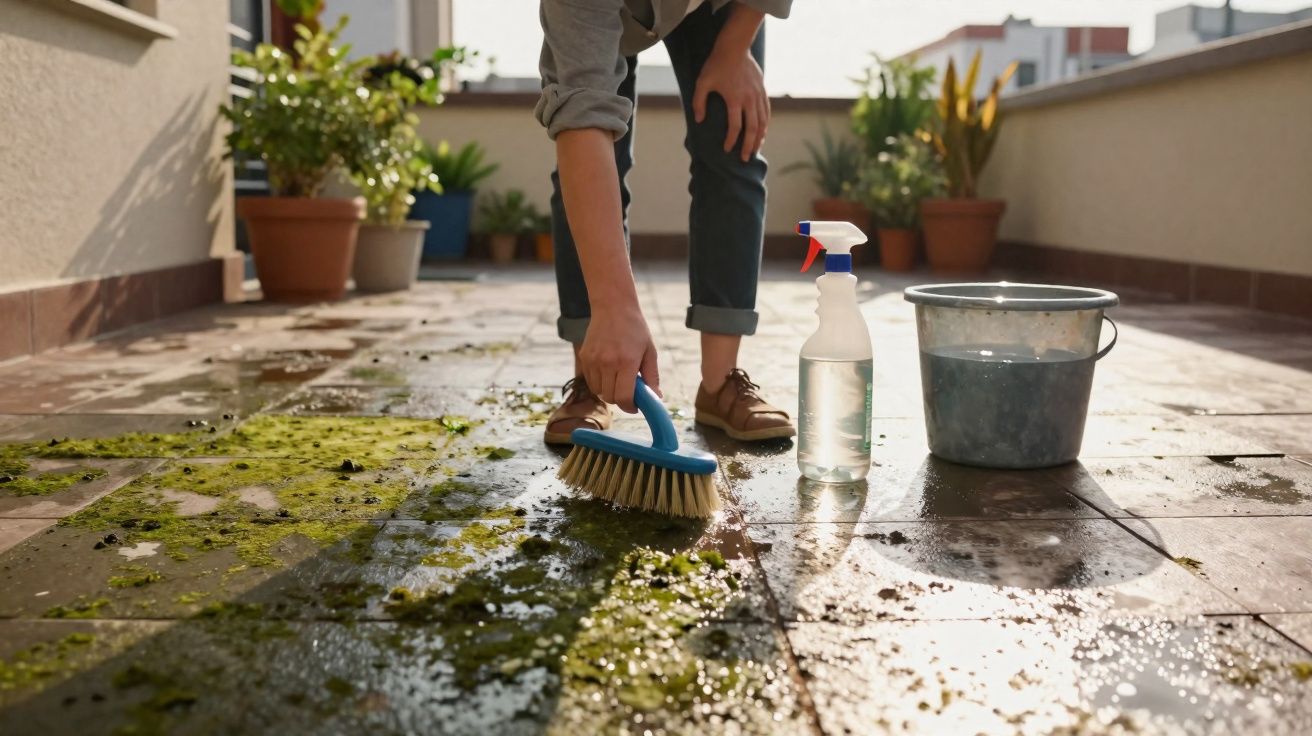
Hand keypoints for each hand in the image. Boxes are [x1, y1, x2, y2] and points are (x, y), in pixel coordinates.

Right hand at [579, 305, 660, 412]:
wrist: (613, 307)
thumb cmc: (635, 329)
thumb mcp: (650, 351)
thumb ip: (652, 377)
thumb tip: (657, 398)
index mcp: (627, 362)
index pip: (624, 397)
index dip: (630, 407)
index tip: (635, 406)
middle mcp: (608, 363)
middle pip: (610, 397)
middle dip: (621, 400)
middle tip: (628, 392)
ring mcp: (593, 360)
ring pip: (599, 391)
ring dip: (609, 391)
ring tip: (618, 379)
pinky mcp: (584, 357)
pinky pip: (590, 381)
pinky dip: (599, 383)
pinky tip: (608, 372)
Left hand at [693, 46, 768, 161]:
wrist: (735, 47)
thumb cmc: (716, 64)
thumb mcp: (702, 82)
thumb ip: (699, 102)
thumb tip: (699, 121)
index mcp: (734, 99)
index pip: (735, 127)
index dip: (731, 140)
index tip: (727, 149)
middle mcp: (749, 99)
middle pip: (753, 129)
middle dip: (749, 145)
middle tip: (746, 158)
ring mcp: (758, 95)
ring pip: (763, 122)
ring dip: (760, 137)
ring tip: (756, 149)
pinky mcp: (762, 90)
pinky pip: (767, 112)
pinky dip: (766, 124)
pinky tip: (763, 132)